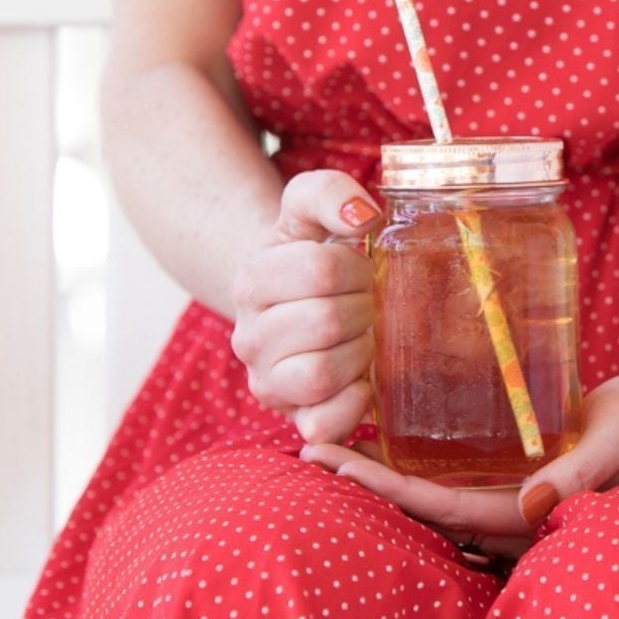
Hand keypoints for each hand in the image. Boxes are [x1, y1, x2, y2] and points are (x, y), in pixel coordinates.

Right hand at [229, 170, 381, 442]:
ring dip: (360, 353)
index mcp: (253, 279)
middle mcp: (249, 336)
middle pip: (327, 321)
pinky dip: (353, 404)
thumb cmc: (312, 254)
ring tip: (364, 338)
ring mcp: (267, 383)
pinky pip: (323, 425)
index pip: (322, 270)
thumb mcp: (309, 210)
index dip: (358, 267)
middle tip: (370, 305)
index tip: (361, 268)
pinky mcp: (291, 420)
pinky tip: (362, 380)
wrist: (293, 302)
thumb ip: (330, 193)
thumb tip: (364, 216)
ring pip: (322, 374)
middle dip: (365, 309)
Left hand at [299, 372, 618, 561]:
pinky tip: (376, 428)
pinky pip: (446, 470)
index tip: (333, 464)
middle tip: (303, 446)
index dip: (382, 490)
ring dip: (376, 472)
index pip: (439, 509)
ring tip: (324, 438)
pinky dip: (406, 456)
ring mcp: (505, 493)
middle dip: (362, 482)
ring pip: (426, 491)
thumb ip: (583, 473)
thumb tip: (531, 505)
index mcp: (527, 514)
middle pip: (419, 506)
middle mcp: (507, 511)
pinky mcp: (508, 468)